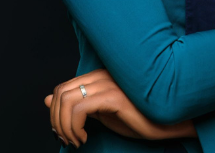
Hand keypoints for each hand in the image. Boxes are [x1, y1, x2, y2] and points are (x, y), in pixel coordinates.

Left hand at [44, 69, 194, 146]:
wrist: (167, 123)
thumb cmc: (139, 118)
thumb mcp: (101, 113)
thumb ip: (75, 105)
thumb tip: (47, 99)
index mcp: (100, 76)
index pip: (62, 88)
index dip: (55, 113)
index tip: (64, 132)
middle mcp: (104, 74)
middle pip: (60, 93)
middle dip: (56, 121)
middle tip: (67, 139)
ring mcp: (110, 83)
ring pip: (66, 100)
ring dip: (64, 126)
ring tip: (75, 140)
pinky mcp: (115, 96)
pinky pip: (80, 109)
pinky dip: (74, 127)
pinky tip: (84, 138)